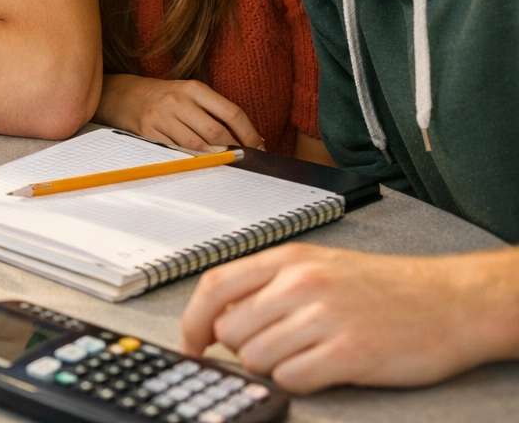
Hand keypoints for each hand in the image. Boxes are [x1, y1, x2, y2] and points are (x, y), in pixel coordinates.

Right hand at [97, 74, 263, 150]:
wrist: (123, 95)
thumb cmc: (164, 96)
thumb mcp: (189, 93)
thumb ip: (216, 111)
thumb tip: (250, 139)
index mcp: (193, 88)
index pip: (231, 112)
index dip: (249, 133)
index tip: (259, 147)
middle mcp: (178, 100)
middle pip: (216, 132)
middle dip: (234, 150)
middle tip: (243, 159)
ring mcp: (161, 117)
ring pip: (197, 146)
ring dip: (215, 158)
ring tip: (224, 162)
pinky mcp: (148, 133)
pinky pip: (177, 152)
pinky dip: (193, 160)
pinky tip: (201, 162)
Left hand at [181, 244, 518, 392]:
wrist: (450, 300)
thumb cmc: (385, 286)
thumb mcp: (319, 266)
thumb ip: (269, 284)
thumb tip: (221, 315)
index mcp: (288, 260)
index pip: (214, 286)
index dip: (193, 321)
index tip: (192, 343)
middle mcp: (300, 284)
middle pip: (231, 331)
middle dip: (243, 350)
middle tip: (275, 349)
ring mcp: (324, 317)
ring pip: (256, 358)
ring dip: (274, 366)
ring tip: (307, 355)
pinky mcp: (349, 352)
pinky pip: (291, 379)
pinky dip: (300, 381)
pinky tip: (323, 368)